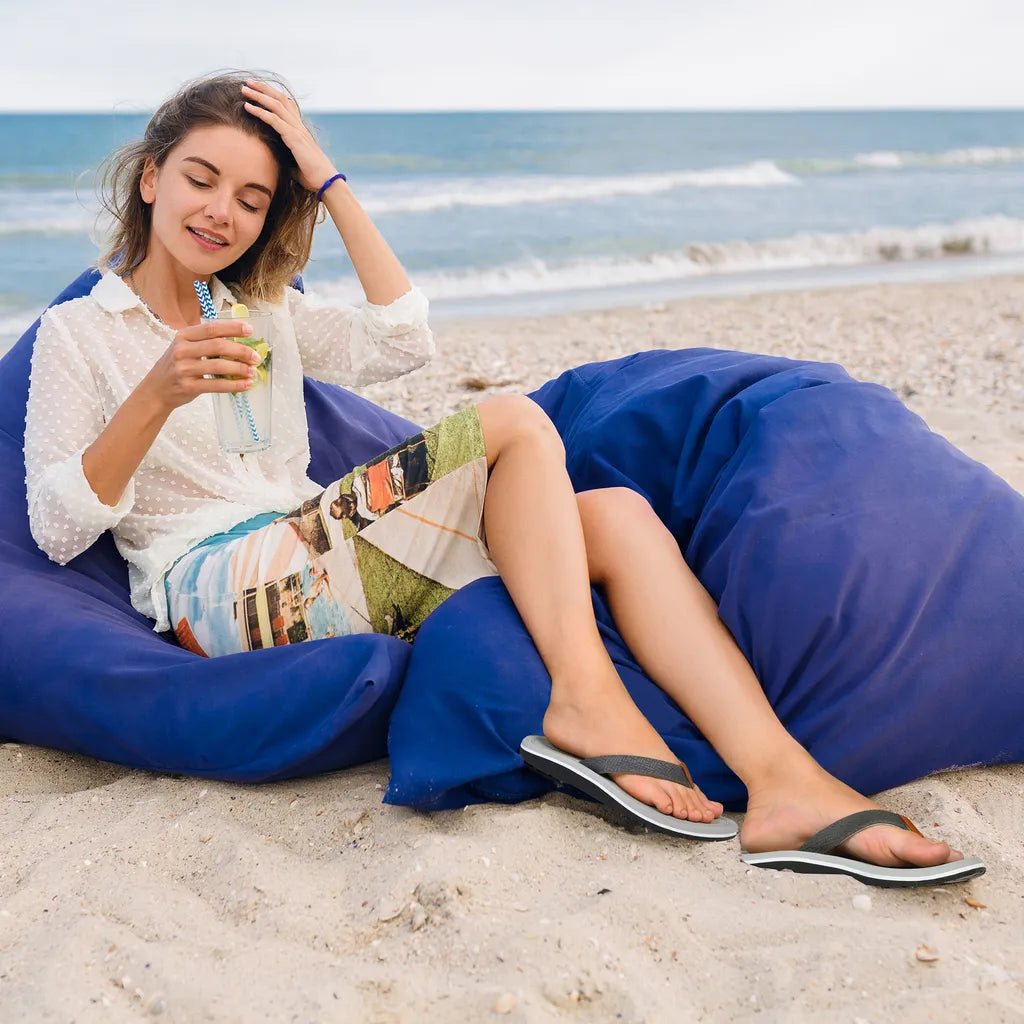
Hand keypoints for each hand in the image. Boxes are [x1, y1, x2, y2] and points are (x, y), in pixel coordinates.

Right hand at [143, 319, 259, 413]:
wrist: (157, 389)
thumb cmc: (177, 365)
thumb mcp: (185, 347)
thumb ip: (206, 342)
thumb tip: (240, 341)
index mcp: (184, 335)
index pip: (212, 328)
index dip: (233, 328)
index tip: (250, 330)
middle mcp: (182, 350)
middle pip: (218, 346)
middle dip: (241, 350)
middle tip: (256, 356)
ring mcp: (184, 368)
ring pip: (219, 366)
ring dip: (240, 369)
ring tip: (252, 371)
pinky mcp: (188, 386)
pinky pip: (216, 385)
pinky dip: (234, 385)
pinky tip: (245, 384)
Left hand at [241, 80, 336, 192]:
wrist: (326, 182)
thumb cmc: (312, 176)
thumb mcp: (294, 163)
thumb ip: (283, 156)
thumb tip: (271, 159)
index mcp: (300, 130)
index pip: (286, 105)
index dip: (272, 95)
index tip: (257, 90)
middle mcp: (299, 126)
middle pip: (280, 99)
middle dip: (263, 89)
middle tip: (247, 82)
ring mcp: (297, 130)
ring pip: (276, 105)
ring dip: (258, 95)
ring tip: (244, 89)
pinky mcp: (294, 138)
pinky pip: (274, 120)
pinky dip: (259, 111)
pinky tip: (247, 106)